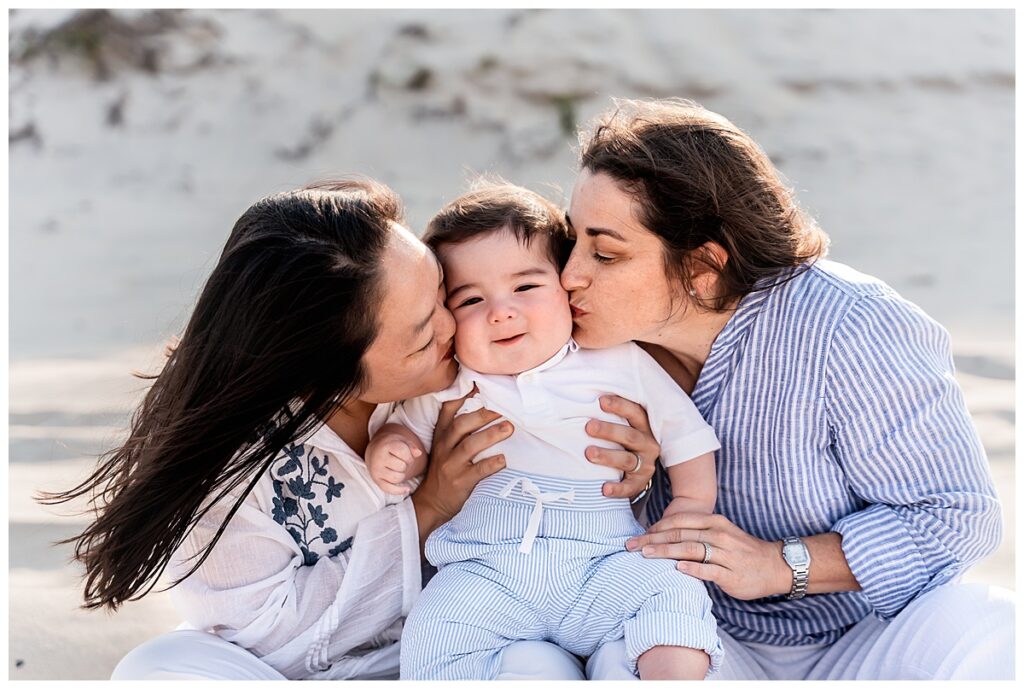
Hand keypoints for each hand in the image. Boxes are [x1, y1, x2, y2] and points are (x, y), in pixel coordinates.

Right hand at [367, 435, 421, 495]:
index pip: (403, 452)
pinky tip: (407, 488)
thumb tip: (419, 453)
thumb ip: (412, 446)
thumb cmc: (392, 446)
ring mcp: (376, 470)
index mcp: (385, 446)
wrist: (375, 451)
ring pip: (397, 478)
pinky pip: (389, 489)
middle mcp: (378, 459)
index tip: (407, 454)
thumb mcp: (402, 442)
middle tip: (402, 461)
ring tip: (399, 469)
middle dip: (405, 465)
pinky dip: (399, 490)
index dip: (409, 454)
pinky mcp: (377, 480)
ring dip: (402, 475)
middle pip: (401, 466)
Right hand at [411, 385, 511, 540]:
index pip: (448, 410)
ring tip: (509, 428)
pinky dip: (491, 464)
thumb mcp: (444, 445)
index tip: (478, 384)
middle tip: (503, 408)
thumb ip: (458, 426)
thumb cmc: (444, 468)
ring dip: (491, 435)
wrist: (432, 502)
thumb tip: (481, 401)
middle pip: (461, 425)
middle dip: (483, 415)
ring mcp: (451, 465)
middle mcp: (444, 447)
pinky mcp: (460, 482)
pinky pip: (477, 471)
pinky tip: (504, 460)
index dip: (461, 395)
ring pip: (470, 446)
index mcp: (442, 435)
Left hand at [585, 394, 659, 498]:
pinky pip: (629, 487)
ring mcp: (645, 464)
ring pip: (627, 460)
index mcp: (644, 425)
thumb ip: (609, 410)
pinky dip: (618, 489)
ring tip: (588, 453)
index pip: (635, 413)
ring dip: (608, 456)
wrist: (640, 468)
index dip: (620, 406)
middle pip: (629, 435)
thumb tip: (579, 388)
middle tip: (588, 426)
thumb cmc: (622, 438)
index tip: (600, 401)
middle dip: (608, 430)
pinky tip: (604, 489)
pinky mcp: (640, 483)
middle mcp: (647, 443)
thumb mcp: (624, 422)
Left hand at [624, 512, 790, 600]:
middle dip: (653, 539)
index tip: (638, 535)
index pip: (680, 521)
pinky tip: (676, 569)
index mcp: (715, 522)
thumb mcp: (721, 533)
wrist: (774, 566)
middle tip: (631, 545)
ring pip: (691, 550)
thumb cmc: (741, 550)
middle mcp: (719, 535)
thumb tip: (664, 535)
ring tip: (645, 554)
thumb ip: (697, 532)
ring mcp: (726, 555)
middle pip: (680, 535)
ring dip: (666, 552)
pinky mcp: (731, 575)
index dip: (657, 527)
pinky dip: (691, 569)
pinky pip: (708, 570)